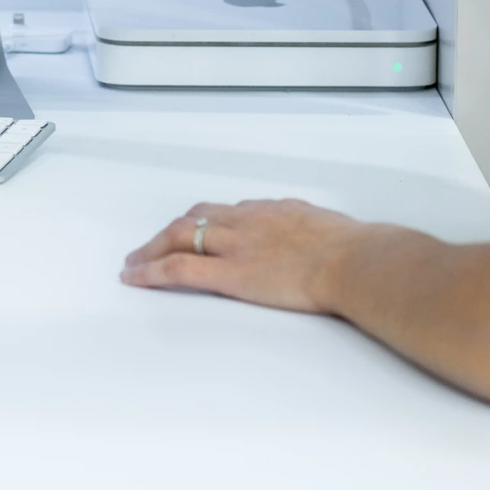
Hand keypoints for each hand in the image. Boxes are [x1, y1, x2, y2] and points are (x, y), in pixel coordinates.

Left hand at [120, 198, 367, 312]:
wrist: (353, 260)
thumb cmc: (355, 250)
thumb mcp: (332, 230)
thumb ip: (314, 233)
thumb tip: (320, 241)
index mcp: (273, 211)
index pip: (227, 212)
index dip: (205, 221)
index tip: (196, 229)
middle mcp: (246, 220)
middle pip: (195, 218)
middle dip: (169, 232)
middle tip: (150, 246)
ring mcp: (235, 245)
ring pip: (179, 237)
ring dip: (152, 249)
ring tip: (135, 263)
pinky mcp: (230, 273)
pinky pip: (179, 269)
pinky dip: (151, 272)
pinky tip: (135, 278)